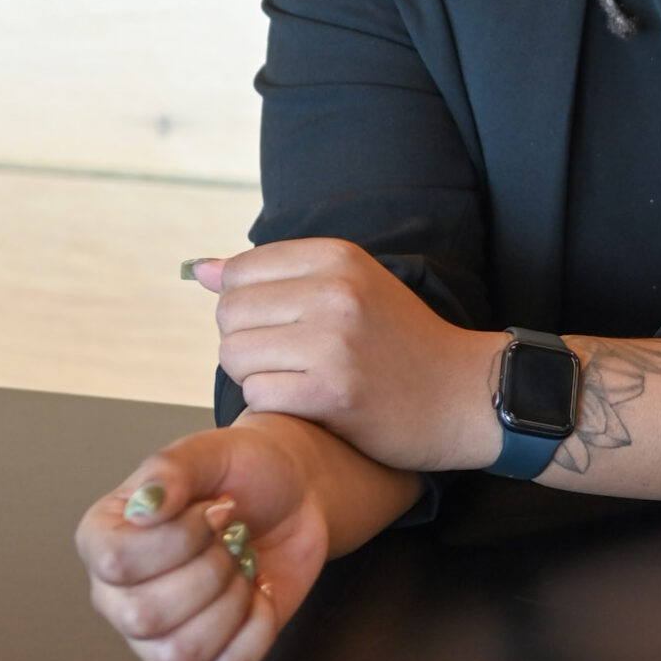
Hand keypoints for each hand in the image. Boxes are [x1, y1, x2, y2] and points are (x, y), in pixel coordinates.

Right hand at [74, 420, 328, 660]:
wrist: (296, 495)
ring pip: (181, 654)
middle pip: (145, 617)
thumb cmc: (244, 472)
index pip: (116, 562)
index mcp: (106, 539)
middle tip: (234, 537)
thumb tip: (146, 505)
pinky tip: (260, 594)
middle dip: (211, 570)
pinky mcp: (207, 659)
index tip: (216, 510)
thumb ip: (171, 470)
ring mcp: (159, 635)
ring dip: (232, 603)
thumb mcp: (209, 452)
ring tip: (243, 567)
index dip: (179, 538)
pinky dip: (258, 629)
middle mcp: (120, 596)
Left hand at [192, 239, 500, 471]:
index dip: (245, 303)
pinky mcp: (331, 392)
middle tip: (288, 357)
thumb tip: (199, 271)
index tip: (281, 323)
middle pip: (229, 314)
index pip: (239, 270)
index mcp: (338, 256)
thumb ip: (275, 275)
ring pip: (235, 356)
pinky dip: (273, 404)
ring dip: (255, 376)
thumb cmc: (399, 341)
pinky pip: (257, 396)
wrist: (461, 393)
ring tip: (298, 378)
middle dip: (246, 341)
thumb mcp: (350, 286)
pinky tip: (309, 401)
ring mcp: (333, 342)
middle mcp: (334, 291)